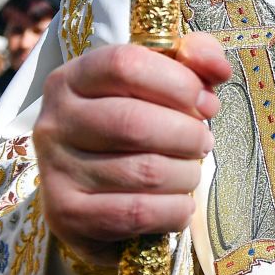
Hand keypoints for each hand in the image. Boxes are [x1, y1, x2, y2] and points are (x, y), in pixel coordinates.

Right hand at [34, 35, 227, 266]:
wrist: (97, 196)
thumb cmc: (138, 128)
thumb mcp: (163, 82)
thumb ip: (194, 59)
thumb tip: (219, 70)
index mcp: (73, 79)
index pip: (124, 65)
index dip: (178, 82)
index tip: (207, 102)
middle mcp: (55, 121)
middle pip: (134, 122)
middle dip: (187, 135)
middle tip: (203, 143)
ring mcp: (55, 170)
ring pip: (143, 171)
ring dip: (186, 174)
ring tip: (190, 172)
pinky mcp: (66, 215)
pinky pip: (137, 213)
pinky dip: (174, 210)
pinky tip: (180, 205)